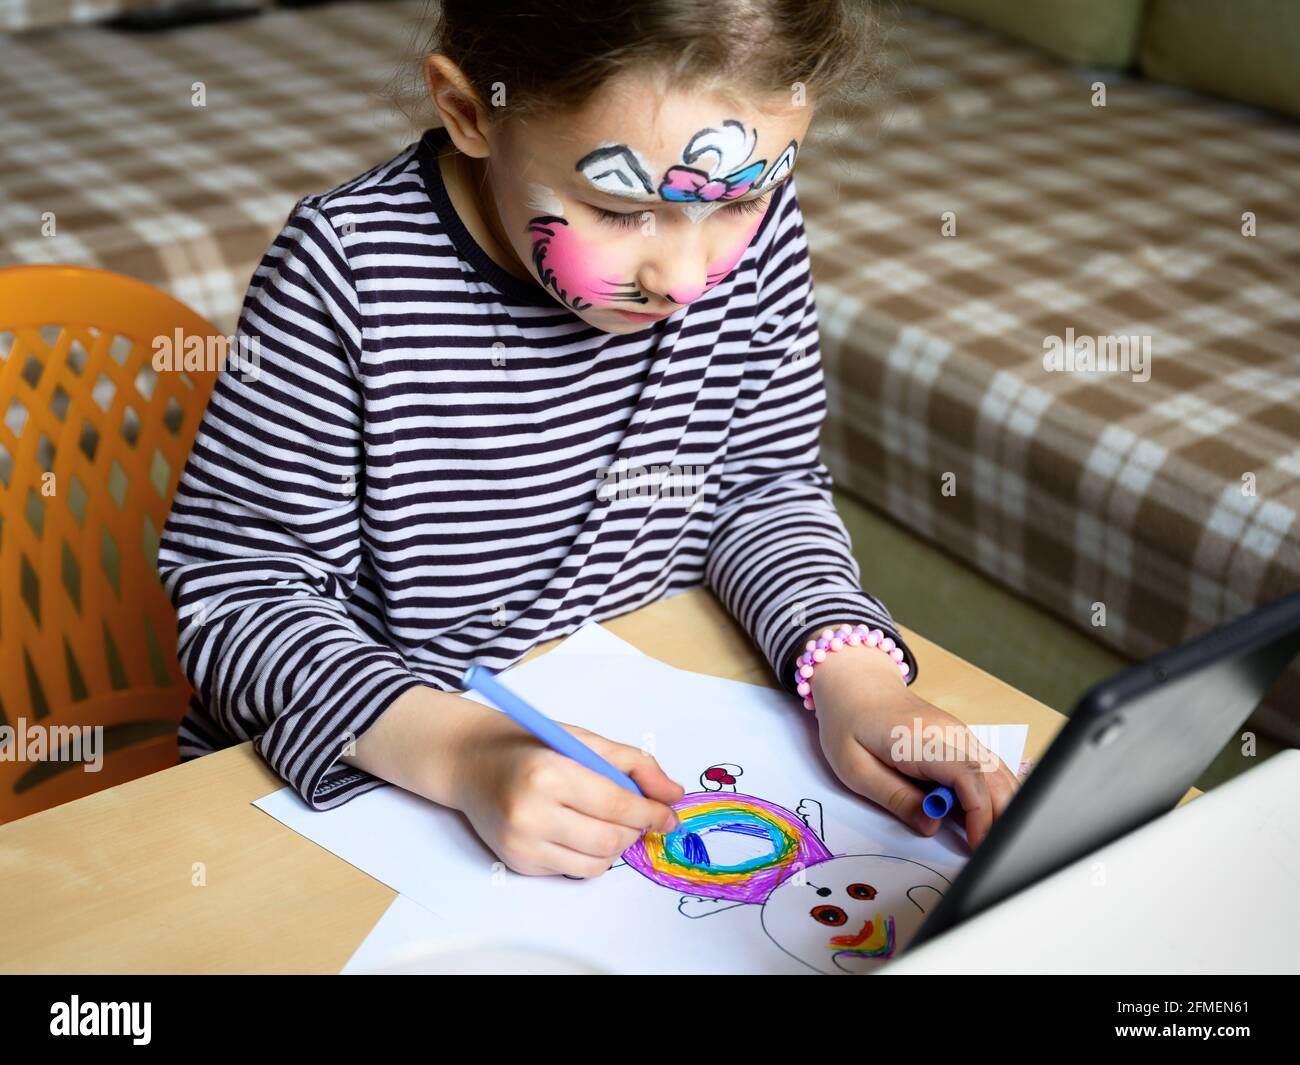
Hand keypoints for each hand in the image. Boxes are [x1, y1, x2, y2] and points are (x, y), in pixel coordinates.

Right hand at [447, 703, 684, 877]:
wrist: (472, 764)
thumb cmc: (531, 747)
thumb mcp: (583, 741)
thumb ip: (634, 764)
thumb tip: (674, 796)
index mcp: (548, 773)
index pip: (615, 803)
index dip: (651, 813)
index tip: (669, 815)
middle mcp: (530, 813)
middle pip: (609, 840)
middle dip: (636, 831)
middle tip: (640, 816)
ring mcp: (521, 844)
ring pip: (596, 864)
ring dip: (615, 846)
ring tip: (609, 821)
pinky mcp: (518, 863)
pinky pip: (573, 870)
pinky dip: (589, 855)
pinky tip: (578, 830)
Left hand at [807, 641, 1019, 847]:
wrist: (856, 686)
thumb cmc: (850, 724)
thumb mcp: (856, 769)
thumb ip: (896, 799)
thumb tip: (931, 826)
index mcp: (923, 740)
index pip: (968, 777)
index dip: (980, 814)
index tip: (978, 844)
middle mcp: (951, 733)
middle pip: (993, 777)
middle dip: (999, 816)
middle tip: (986, 849)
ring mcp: (960, 733)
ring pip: (998, 772)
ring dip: (999, 805)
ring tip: (985, 837)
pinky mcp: (960, 739)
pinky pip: (987, 767)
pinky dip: (992, 793)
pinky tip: (982, 816)